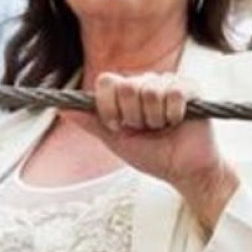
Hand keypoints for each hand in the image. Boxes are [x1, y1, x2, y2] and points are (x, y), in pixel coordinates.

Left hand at [67, 72, 238, 229]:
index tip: (117, 126)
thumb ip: (91, 122)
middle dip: (133, 117)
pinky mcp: (190, 87)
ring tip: (162, 128)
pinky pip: (174, 92)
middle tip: (144, 129)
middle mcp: (145, 82)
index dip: (108, 106)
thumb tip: (61, 107)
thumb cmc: (151, 155)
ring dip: (154, 119)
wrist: (183, 170)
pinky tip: (177, 122)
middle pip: (126, 87)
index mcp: (125, 92)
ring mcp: (167, 82)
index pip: (106, 81)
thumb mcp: (115, 140)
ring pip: (150, 91)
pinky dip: (173, 114)